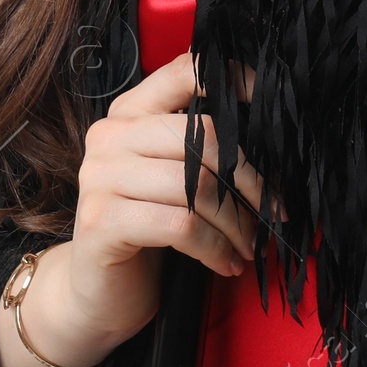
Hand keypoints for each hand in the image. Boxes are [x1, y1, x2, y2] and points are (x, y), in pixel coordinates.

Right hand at [0, 52, 266, 366]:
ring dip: (237, 222)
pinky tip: (227, 262)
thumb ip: (199, 147)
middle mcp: (110, 136)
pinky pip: (181, 226)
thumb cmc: (145, 230)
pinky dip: (216, 247)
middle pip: (203, 138)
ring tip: (250, 243)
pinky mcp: (102, 221)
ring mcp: (101, 177)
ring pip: (197, 186)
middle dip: (250, 180)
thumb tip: (269, 135)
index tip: (269, 103)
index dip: (232, 79)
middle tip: (272, 211)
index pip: (183, 72)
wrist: (94, 294)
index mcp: (129, 112)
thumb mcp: (171, 177)